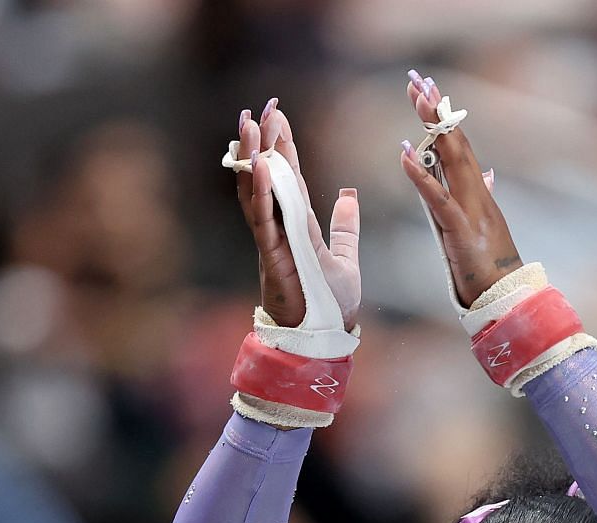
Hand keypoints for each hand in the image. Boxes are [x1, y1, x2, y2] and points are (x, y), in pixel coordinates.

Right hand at [234, 98, 360, 329]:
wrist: (326, 338)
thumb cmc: (332, 304)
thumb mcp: (346, 258)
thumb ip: (344, 228)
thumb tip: (349, 196)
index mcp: (299, 226)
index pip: (291, 179)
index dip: (283, 147)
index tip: (277, 116)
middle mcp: (281, 230)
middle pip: (268, 179)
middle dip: (262, 144)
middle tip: (258, 109)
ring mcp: (273, 243)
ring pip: (258, 194)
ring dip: (252, 160)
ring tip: (248, 126)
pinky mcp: (272, 258)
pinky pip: (264, 221)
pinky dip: (262, 193)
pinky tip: (261, 166)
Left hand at [398, 72, 521, 306]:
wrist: (508, 297)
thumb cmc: (493, 266)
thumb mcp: (484, 225)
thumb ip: (481, 195)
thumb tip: (486, 172)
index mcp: (477, 192)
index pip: (458, 146)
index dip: (444, 117)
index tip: (428, 91)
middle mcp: (476, 193)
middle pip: (455, 143)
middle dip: (437, 110)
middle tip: (420, 80)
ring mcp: (471, 209)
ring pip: (451, 161)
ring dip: (434, 128)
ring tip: (418, 99)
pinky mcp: (461, 230)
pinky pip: (438, 199)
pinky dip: (421, 177)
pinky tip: (406, 157)